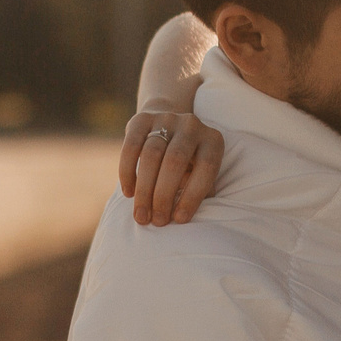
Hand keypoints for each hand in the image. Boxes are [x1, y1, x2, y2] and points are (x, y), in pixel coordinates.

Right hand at [119, 109, 223, 227]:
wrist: (167, 126)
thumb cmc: (189, 163)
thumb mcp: (200, 174)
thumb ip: (196, 192)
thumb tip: (181, 218)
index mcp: (213, 141)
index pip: (206, 168)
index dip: (192, 196)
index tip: (179, 220)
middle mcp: (192, 125)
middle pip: (175, 161)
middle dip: (164, 195)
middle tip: (157, 221)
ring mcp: (167, 118)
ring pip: (151, 155)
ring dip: (144, 189)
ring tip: (141, 215)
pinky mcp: (142, 118)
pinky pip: (131, 146)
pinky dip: (127, 172)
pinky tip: (128, 193)